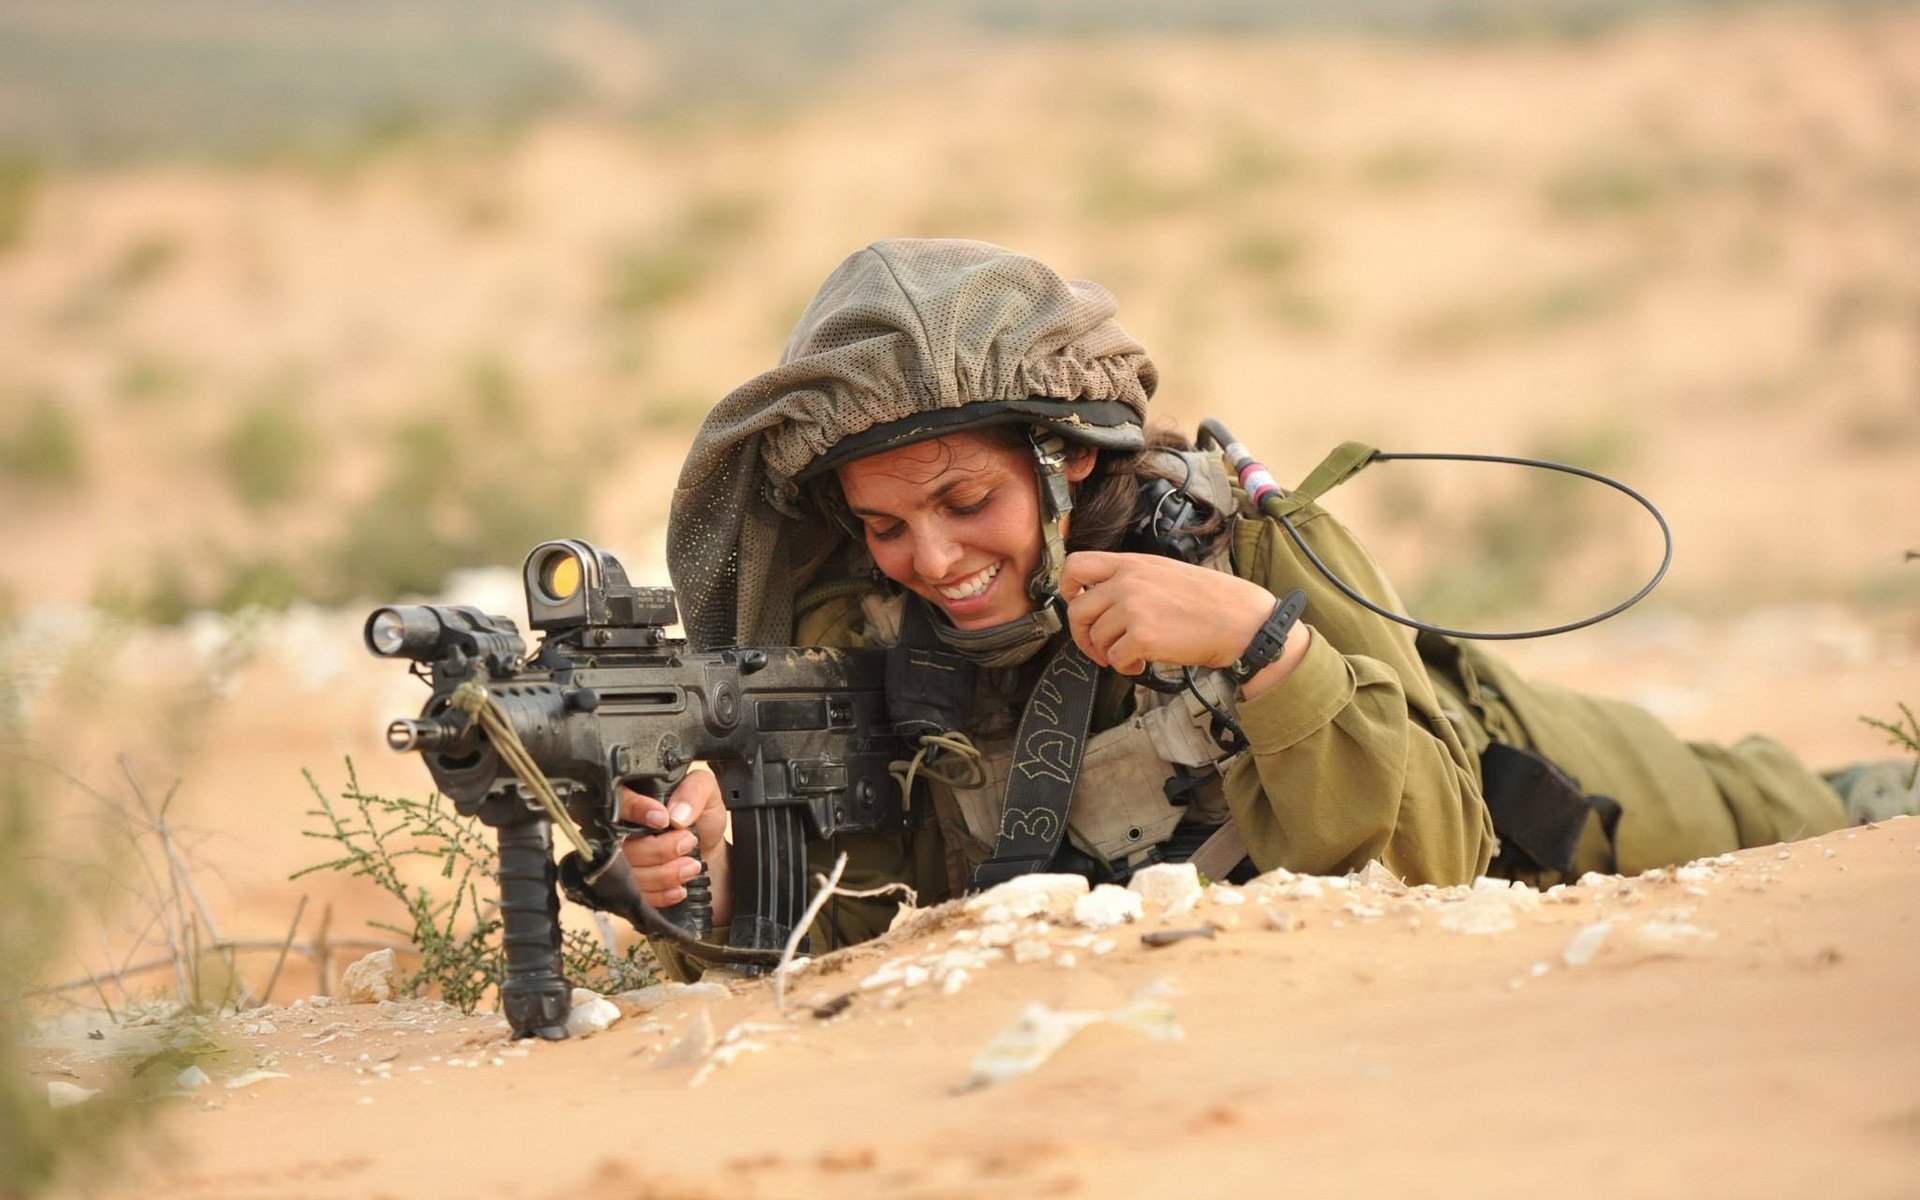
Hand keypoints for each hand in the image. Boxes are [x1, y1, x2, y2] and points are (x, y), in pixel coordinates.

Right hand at [619, 768, 730, 927]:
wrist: (708, 852)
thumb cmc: (702, 819)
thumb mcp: (707, 793)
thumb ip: (694, 791)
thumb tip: (675, 814)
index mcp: (635, 798)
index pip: (620, 802)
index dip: (638, 811)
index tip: (664, 820)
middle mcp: (621, 830)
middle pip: (625, 846)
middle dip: (661, 849)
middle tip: (689, 842)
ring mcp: (623, 861)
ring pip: (631, 874)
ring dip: (666, 873)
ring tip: (692, 866)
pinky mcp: (630, 888)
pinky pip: (638, 896)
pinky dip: (662, 894)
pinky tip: (680, 888)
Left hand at [1058, 551, 1308, 696]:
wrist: (1241, 620)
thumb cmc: (1210, 600)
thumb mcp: (1164, 572)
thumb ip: (1131, 579)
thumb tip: (1101, 601)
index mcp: (1132, 563)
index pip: (1076, 564)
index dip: (1067, 588)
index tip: (1076, 603)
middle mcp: (1128, 581)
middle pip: (1077, 609)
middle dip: (1081, 635)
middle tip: (1097, 647)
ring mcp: (1134, 608)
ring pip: (1095, 638)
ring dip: (1108, 654)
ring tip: (1130, 657)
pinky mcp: (1143, 636)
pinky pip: (1114, 658)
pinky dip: (1124, 668)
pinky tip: (1140, 666)